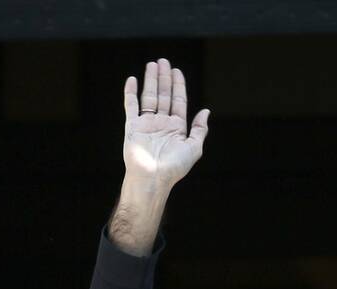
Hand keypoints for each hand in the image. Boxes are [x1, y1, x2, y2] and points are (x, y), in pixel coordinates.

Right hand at [122, 58, 209, 188]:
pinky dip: (130, 93)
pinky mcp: (132, 127)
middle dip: (164, 78)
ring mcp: (146, 124)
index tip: (177, 71)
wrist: (152, 178)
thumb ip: (200, 129)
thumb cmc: (174, 167)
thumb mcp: (194, 148)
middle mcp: (161, 124)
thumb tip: (205, 112)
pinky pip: (131, 106)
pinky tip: (132, 79)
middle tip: (164, 61)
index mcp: (176, 128)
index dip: (178, 86)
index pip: (178, 101)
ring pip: (149, 97)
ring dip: (150, 80)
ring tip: (152, 64)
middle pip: (164, 95)